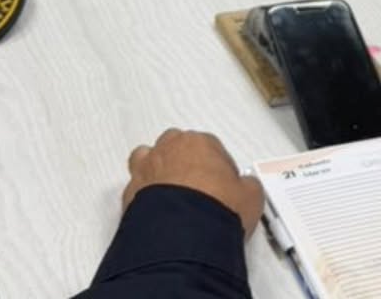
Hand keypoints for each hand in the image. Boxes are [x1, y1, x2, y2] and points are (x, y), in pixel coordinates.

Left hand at [122, 129, 263, 236]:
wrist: (183, 237)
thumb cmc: (214, 208)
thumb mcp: (250, 195)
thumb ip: (247, 185)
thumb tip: (247, 190)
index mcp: (199, 143)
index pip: (210, 146)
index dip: (217, 166)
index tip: (222, 183)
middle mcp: (169, 151)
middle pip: (175, 145)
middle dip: (183, 161)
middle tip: (196, 184)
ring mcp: (147, 171)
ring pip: (147, 159)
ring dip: (157, 170)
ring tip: (170, 192)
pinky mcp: (130, 195)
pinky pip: (134, 188)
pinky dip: (143, 196)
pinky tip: (155, 211)